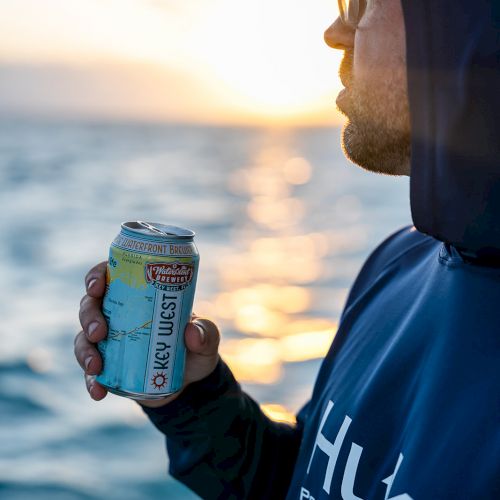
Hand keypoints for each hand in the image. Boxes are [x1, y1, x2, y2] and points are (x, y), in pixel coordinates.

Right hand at [74, 261, 219, 407]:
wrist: (189, 383)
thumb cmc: (196, 348)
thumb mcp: (208, 338)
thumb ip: (206, 333)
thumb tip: (191, 333)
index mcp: (139, 295)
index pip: (110, 276)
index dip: (96, 276)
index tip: (97, 286)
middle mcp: (118, 314)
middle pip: (90, 305)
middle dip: (89, 316)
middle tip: (99, 332)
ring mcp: (109, 341)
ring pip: (84, 337)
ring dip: (84, 350)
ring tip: (96, 365)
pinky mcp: (107, 367)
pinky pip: (90, 372)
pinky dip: (91, 381)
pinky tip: (98, 391)